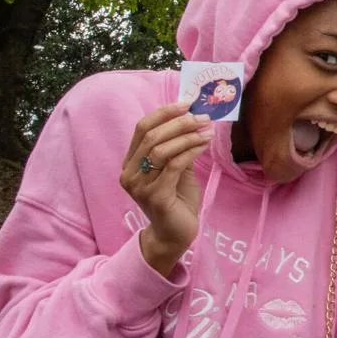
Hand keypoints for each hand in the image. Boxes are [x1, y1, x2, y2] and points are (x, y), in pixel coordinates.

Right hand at [119, 101, 212, 274]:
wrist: (175, 235)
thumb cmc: (176, 200)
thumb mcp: (176, 169)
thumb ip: (178, 147)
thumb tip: (193, 118)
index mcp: (130, 163)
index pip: (141, 128)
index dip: (163, 112)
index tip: (186, 102)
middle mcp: (129, 173)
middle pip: (151, 136)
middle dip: (179, 122)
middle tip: (203, 116)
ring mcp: (139, 186)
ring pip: (162, 149)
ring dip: (187, 136)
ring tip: (207, 130)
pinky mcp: (155, 197)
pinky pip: (174, 165)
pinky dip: (191, 151)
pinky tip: (204, 145)